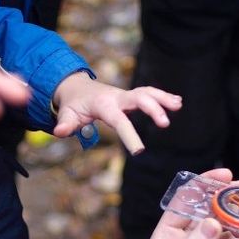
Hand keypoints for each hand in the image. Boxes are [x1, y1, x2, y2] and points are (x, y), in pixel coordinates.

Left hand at [51, 73, 181, 154]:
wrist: (76, 88)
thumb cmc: (73, 105)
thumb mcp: (66, 114)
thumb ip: (65, 124)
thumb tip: (59, 132)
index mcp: (103, 105)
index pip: (119, 120)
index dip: (129, 134)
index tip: (139, 151)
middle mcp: (117, 97)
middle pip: (138, 97)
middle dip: (152, 108)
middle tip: (165, 123)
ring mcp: (125, 95)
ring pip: (146, 92)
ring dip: (162, 98)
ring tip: (178, 105)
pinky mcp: (130, 97)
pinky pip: (148, 93)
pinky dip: (162, 96)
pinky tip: (177, 102)